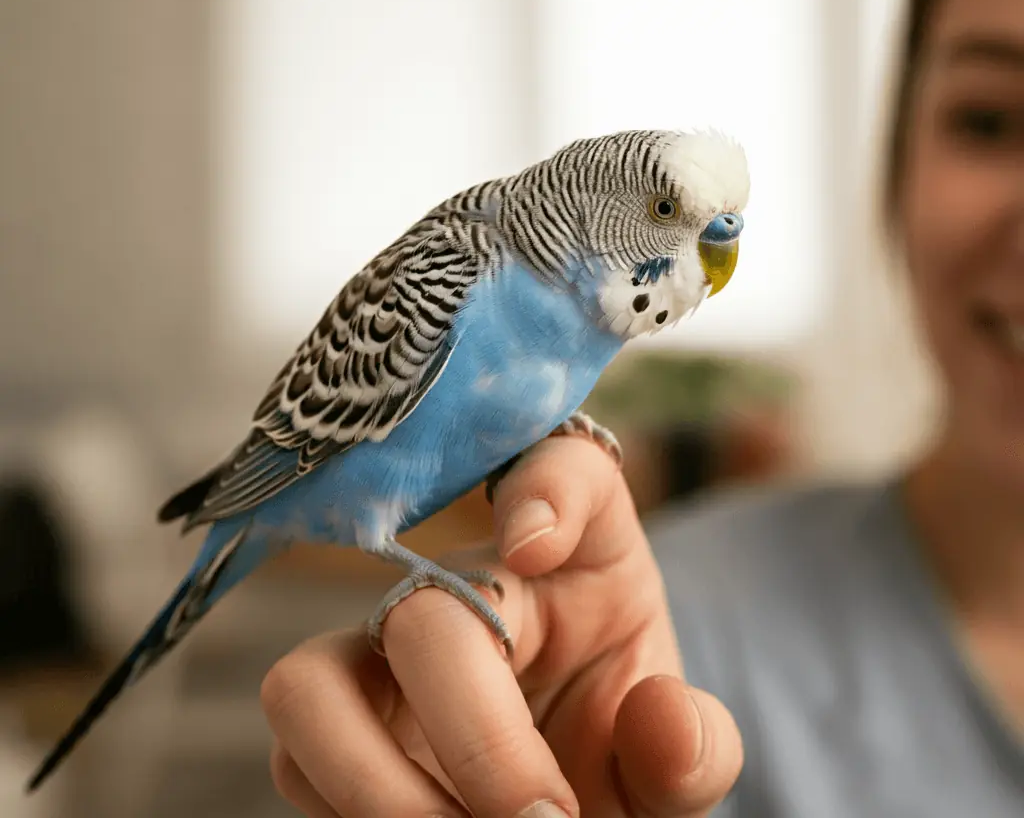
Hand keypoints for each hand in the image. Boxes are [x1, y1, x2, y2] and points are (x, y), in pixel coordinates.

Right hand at [261, 436, 743, 816]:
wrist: (571, 789)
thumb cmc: (625, 746)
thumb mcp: (676, 753)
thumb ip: (690, 745)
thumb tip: (662, 725)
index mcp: (574, 560)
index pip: (564, 469)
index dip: (543, 490)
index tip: (536, 545)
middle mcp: (468, 584)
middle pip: (422, 612)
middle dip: (477, 737)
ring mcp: (387, 650)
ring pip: (306, 684)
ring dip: (376, 788)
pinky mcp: (335, 719)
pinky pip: (293, 760)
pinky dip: (348, 816)